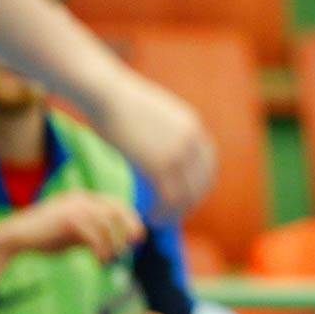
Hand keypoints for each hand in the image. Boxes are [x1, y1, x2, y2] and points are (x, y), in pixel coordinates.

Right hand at [0, 191, 144, 294]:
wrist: (15, 237)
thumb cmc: (45, 238)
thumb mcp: (74, 234)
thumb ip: (93, 234)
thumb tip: (117, 243)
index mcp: (83, 199)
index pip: (115, 204)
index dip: (130, 219)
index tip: (138, 236)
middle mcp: (81, 198)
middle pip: (116, 209)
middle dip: (128, 226)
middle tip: (134, 244)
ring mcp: (74, 206)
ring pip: (106, 223)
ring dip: (112, 243)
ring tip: (110, 259)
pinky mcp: (68, 219)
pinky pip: (94, 234)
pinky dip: (100, 248)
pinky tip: (100, 260)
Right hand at [90, 71, 215, 220]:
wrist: (105, 93)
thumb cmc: (117, 102)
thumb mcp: (152, 114)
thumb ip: (163, 131)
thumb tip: (157, 141)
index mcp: (192, 126)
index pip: (209, 162)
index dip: (200, 183)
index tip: (186, 196)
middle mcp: (192, 139)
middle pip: (203, 181)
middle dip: (191, 202)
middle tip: (174, 214)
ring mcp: (178, 152)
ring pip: (187, 194)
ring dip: (176, 212)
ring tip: (159, 220)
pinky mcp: (159, 164)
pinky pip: (169, 197)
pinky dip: (163, 212)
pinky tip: (150, 217)